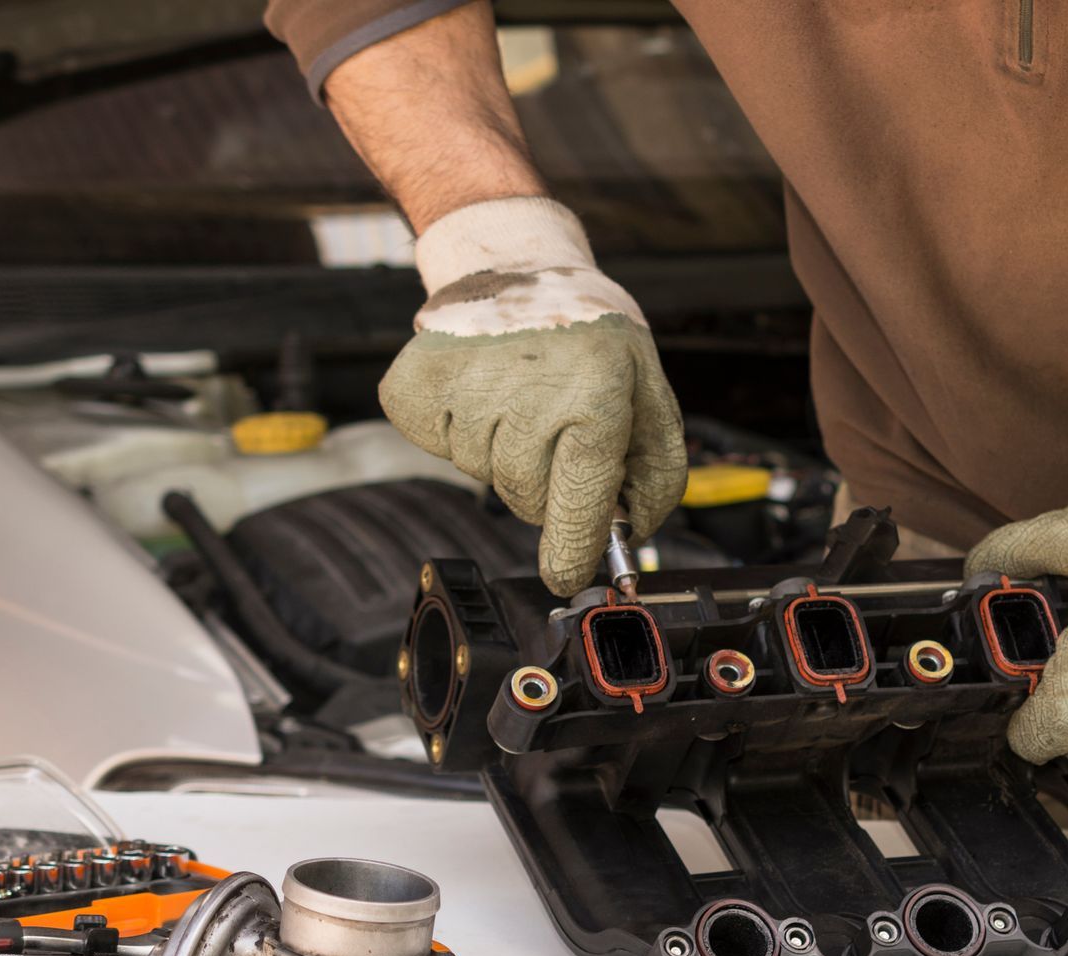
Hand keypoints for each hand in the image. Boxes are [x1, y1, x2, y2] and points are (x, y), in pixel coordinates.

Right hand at [380, 197, 686, 593]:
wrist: (518, 268)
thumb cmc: (591, 341)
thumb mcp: (649, 397)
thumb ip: (656, 474)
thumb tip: (631, 533)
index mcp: (596, 396)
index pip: (580, 498)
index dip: (572, 549)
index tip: (566, 575)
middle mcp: (530, 392)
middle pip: (527, 498)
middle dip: (544, 485)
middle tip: (552, 430)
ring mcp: (464, 388)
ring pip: (482, 474)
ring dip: (500, 453)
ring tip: (517, 396)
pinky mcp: (412, 386)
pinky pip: (436, 447)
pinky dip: (455, 431)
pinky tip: (478, 391)